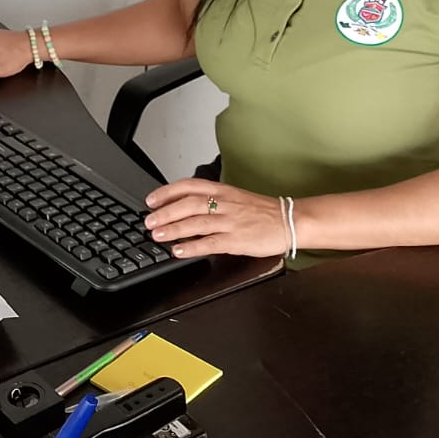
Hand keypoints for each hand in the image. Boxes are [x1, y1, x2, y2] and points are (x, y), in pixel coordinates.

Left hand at [143, 179, 288, 259]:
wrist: (290, 221)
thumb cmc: (263, 212)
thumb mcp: (235, 198)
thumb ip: (212, 200)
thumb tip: (184, 207)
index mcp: (224, 191)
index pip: (190, 186)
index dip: (167, 192)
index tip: (151, 200)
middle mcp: (225, 203)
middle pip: (189, 204)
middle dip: (166, 212)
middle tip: (149, 221)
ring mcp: (231, 221)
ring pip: (197, 222)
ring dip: (174, 229)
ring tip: (157, 235)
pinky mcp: (237, 239)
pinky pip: (211, 243)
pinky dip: (193, 247)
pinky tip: (179, 251)